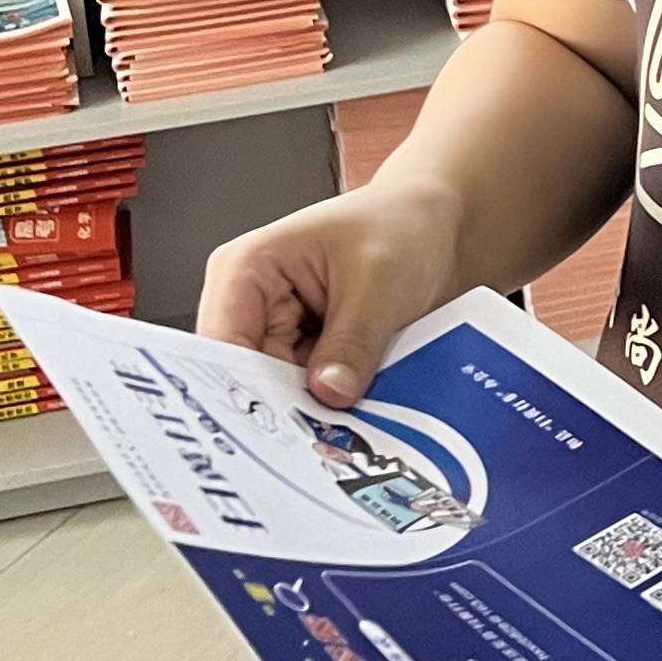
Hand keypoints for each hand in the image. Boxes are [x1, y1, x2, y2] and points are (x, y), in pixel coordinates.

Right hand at [195, 168, 462, 405]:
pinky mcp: (307, 355)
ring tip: (352, 419)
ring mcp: (279, 333)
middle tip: (325, 434)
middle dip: (287, 408)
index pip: (223, 344)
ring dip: (316, 410)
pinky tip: (360, 414)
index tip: (277, 428)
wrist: (437, 226)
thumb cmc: (401, 228)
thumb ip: (352, 343)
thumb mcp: (379, 284)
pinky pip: (311, 395)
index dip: (242, 391)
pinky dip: (335, 406)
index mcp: (247, 268)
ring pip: (281, 395)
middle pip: (248, 379)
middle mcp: (252, 304)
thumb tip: (329, 393)